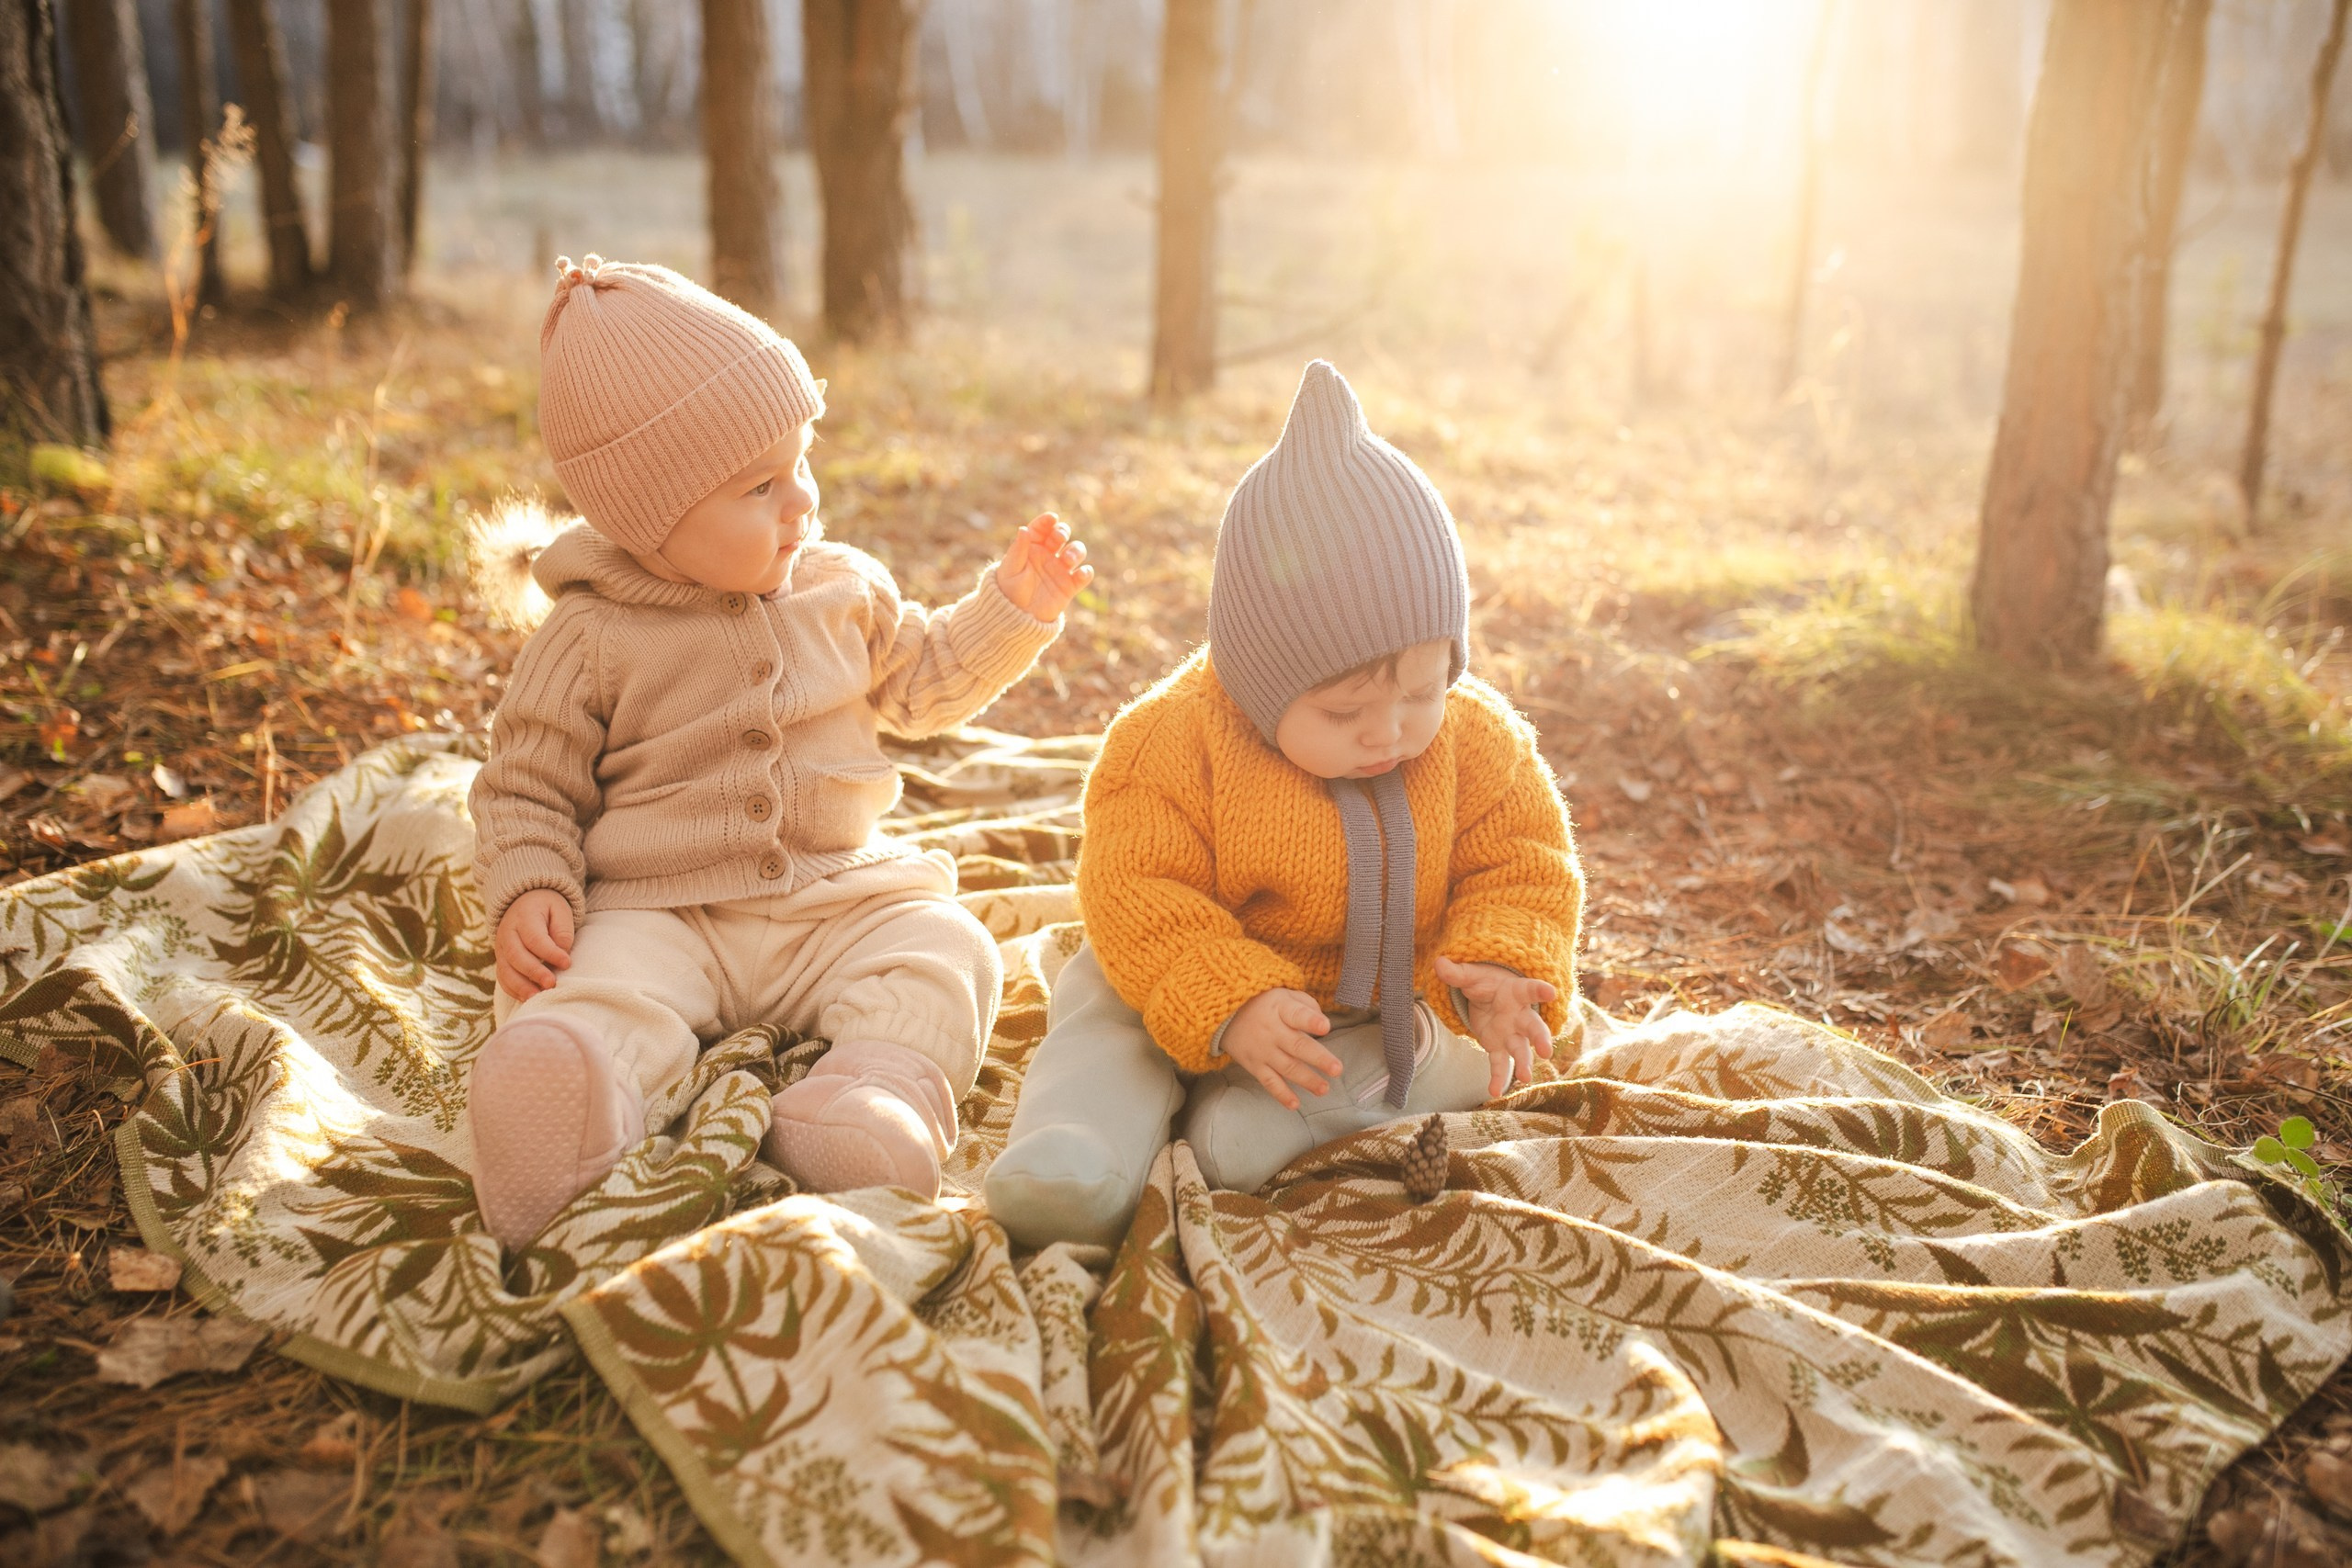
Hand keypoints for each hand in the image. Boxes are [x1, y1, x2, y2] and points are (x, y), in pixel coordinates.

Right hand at [495, 889, 574, 1000]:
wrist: (524, 902)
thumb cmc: (547, 909)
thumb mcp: (560, 910)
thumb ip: (562, 930)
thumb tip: (562, 953)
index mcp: (524, 917)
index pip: (534, 938)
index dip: (550, 953)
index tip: (567, 964)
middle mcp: (507, 933)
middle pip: (516, 956)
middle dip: (534, 972)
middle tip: (552, 984)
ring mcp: (501, 948)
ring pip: (506, 970)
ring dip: (521, 986)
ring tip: (537, 998)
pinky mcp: (501, 960)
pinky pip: (503, 978)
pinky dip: (513, 990)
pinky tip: (528, 998)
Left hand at [993, 512, 1092, 620]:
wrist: (1016, 617)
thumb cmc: (1009, 591)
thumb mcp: (1010, 569)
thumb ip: (1018, 549)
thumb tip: (1023, 528)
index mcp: (1031, 547)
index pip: (1041, 528)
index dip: (1047, 521)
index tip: (1052, 518)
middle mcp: (1048, 554)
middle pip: (1062, 535)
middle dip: (1063, 531)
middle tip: (1060, 537)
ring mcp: (1060, 569)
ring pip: (1076, 551)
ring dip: (1076, 551)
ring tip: (1068, 559)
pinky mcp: (1070, 585)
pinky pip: (1084, 575)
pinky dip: (1086, 572)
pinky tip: (1081, 573)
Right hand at [1220, 988, 1344, 1110]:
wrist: (1224, 1015)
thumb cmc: (1263, 1003)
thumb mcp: (1283, 994)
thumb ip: (1306, 1005)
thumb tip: (1324, 1026)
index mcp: (1280, 1009)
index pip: (1296, 1014)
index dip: (1311, 1021)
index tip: (1325, 1027)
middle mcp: (1272, 1031)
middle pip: (1297, 1045)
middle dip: (1318, 1058)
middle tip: (1337, 1069)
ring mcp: (1263, 1050)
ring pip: (1287, 1067)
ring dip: (1307, 1080)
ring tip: (1324, 1089)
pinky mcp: (1254, 1066)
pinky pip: (1269, 1082)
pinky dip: (1281, 1094)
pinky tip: (1295, 1105)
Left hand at [1433, 956, 1556, 1096]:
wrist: (1488, 995)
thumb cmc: (1485, 982)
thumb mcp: (1471, 975)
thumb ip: (1457, 973)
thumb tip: (1439, 963)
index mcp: (1516, 993)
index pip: (1530, 990)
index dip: (1540, 991)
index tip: (1552, 993)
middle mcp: (1519, 1015)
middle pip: (1534, 1027)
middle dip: (1540, 1038)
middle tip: (1547, 1050)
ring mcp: (1512, 1034)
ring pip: (1521, 1049)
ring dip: (1524, 1063)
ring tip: (1526, 1078)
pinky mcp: (1499, 1047)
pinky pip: (1501, 1063)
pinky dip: (1498, 1077)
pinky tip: (1494, 1092)